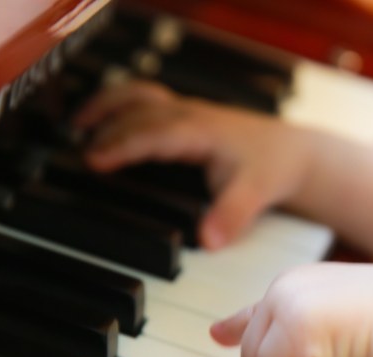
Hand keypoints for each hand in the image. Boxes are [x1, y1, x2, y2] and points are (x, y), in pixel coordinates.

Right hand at [73, 80, 314, 248]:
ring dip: (109, 104)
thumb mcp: (255, 193)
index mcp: (202, 131)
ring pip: (142, 97)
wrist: (296, 153)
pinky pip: (150, 103)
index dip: (122, 144)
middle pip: (140, 111)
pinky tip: (111, 123)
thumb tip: (208, 243)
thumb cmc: (274, 168)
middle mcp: (192, 116)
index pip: (153, 133)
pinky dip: (124, 108)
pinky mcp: (192, 117)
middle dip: (107, 126)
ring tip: (78, 122)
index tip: (94, 159)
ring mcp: (191, 112)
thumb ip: (231, 216)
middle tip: (76, 150)